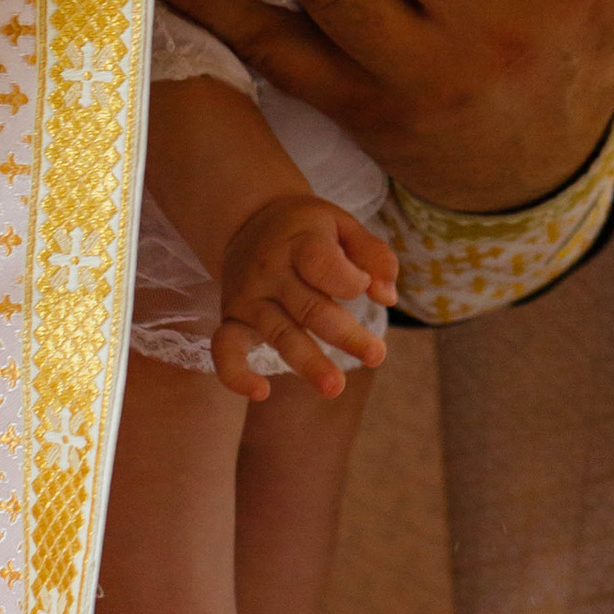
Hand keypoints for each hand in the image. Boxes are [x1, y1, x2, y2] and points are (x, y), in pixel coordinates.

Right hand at [212, 190, 397, 401]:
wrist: (247, 221)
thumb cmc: (307, 229)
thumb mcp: (343, 225)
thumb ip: (374, 255)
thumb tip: (387, 297)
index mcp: (299, 242)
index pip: (322, 264)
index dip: (350, 279)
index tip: (366, 284)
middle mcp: (269, 271)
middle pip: (310, 308)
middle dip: (346, 335)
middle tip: (377, 355)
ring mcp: (249, 298)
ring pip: (280, 334)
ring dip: (309, 364)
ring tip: (335, 388)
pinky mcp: (232, 320)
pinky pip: (225, 350)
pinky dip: (236, 374)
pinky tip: (260, 393)